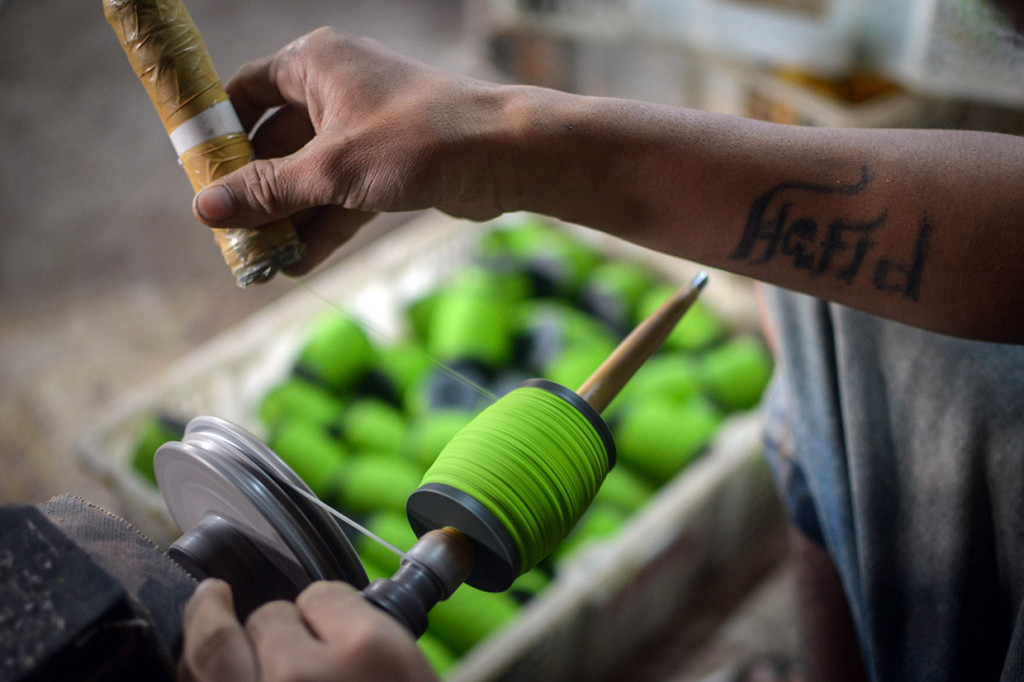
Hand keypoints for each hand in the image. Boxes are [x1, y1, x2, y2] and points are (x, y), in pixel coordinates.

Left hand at [179, 578, 437, 681]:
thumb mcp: (414, 673)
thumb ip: (376, 637)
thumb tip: (340, 608)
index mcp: (368, 652)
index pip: (324, 596)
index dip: (326, 609)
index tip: (326, 621)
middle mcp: (302, 675)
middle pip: (270, 618)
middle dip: (274, 622)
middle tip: (280, 633)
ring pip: (217, 647)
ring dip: (214, 628)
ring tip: (209, 601)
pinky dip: (191, 667)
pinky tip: (191, 651)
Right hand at [193, 27, 516, 274]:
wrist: (505, 155)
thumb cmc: (418, 140)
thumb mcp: (331, 168)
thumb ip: (268, 190)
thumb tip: (205, 208)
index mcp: (315, 64)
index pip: (246, 90)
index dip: (218, 130)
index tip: (198, 174)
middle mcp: (337, 90)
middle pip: (276, 142)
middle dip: (255, 191)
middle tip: (229, 233)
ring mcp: (365, 129)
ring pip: (311, 176)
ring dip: (289, 218)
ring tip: (259, 262)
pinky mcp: (389, 166)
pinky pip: (343, 196)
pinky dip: (324, 226)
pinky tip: (299, 264)